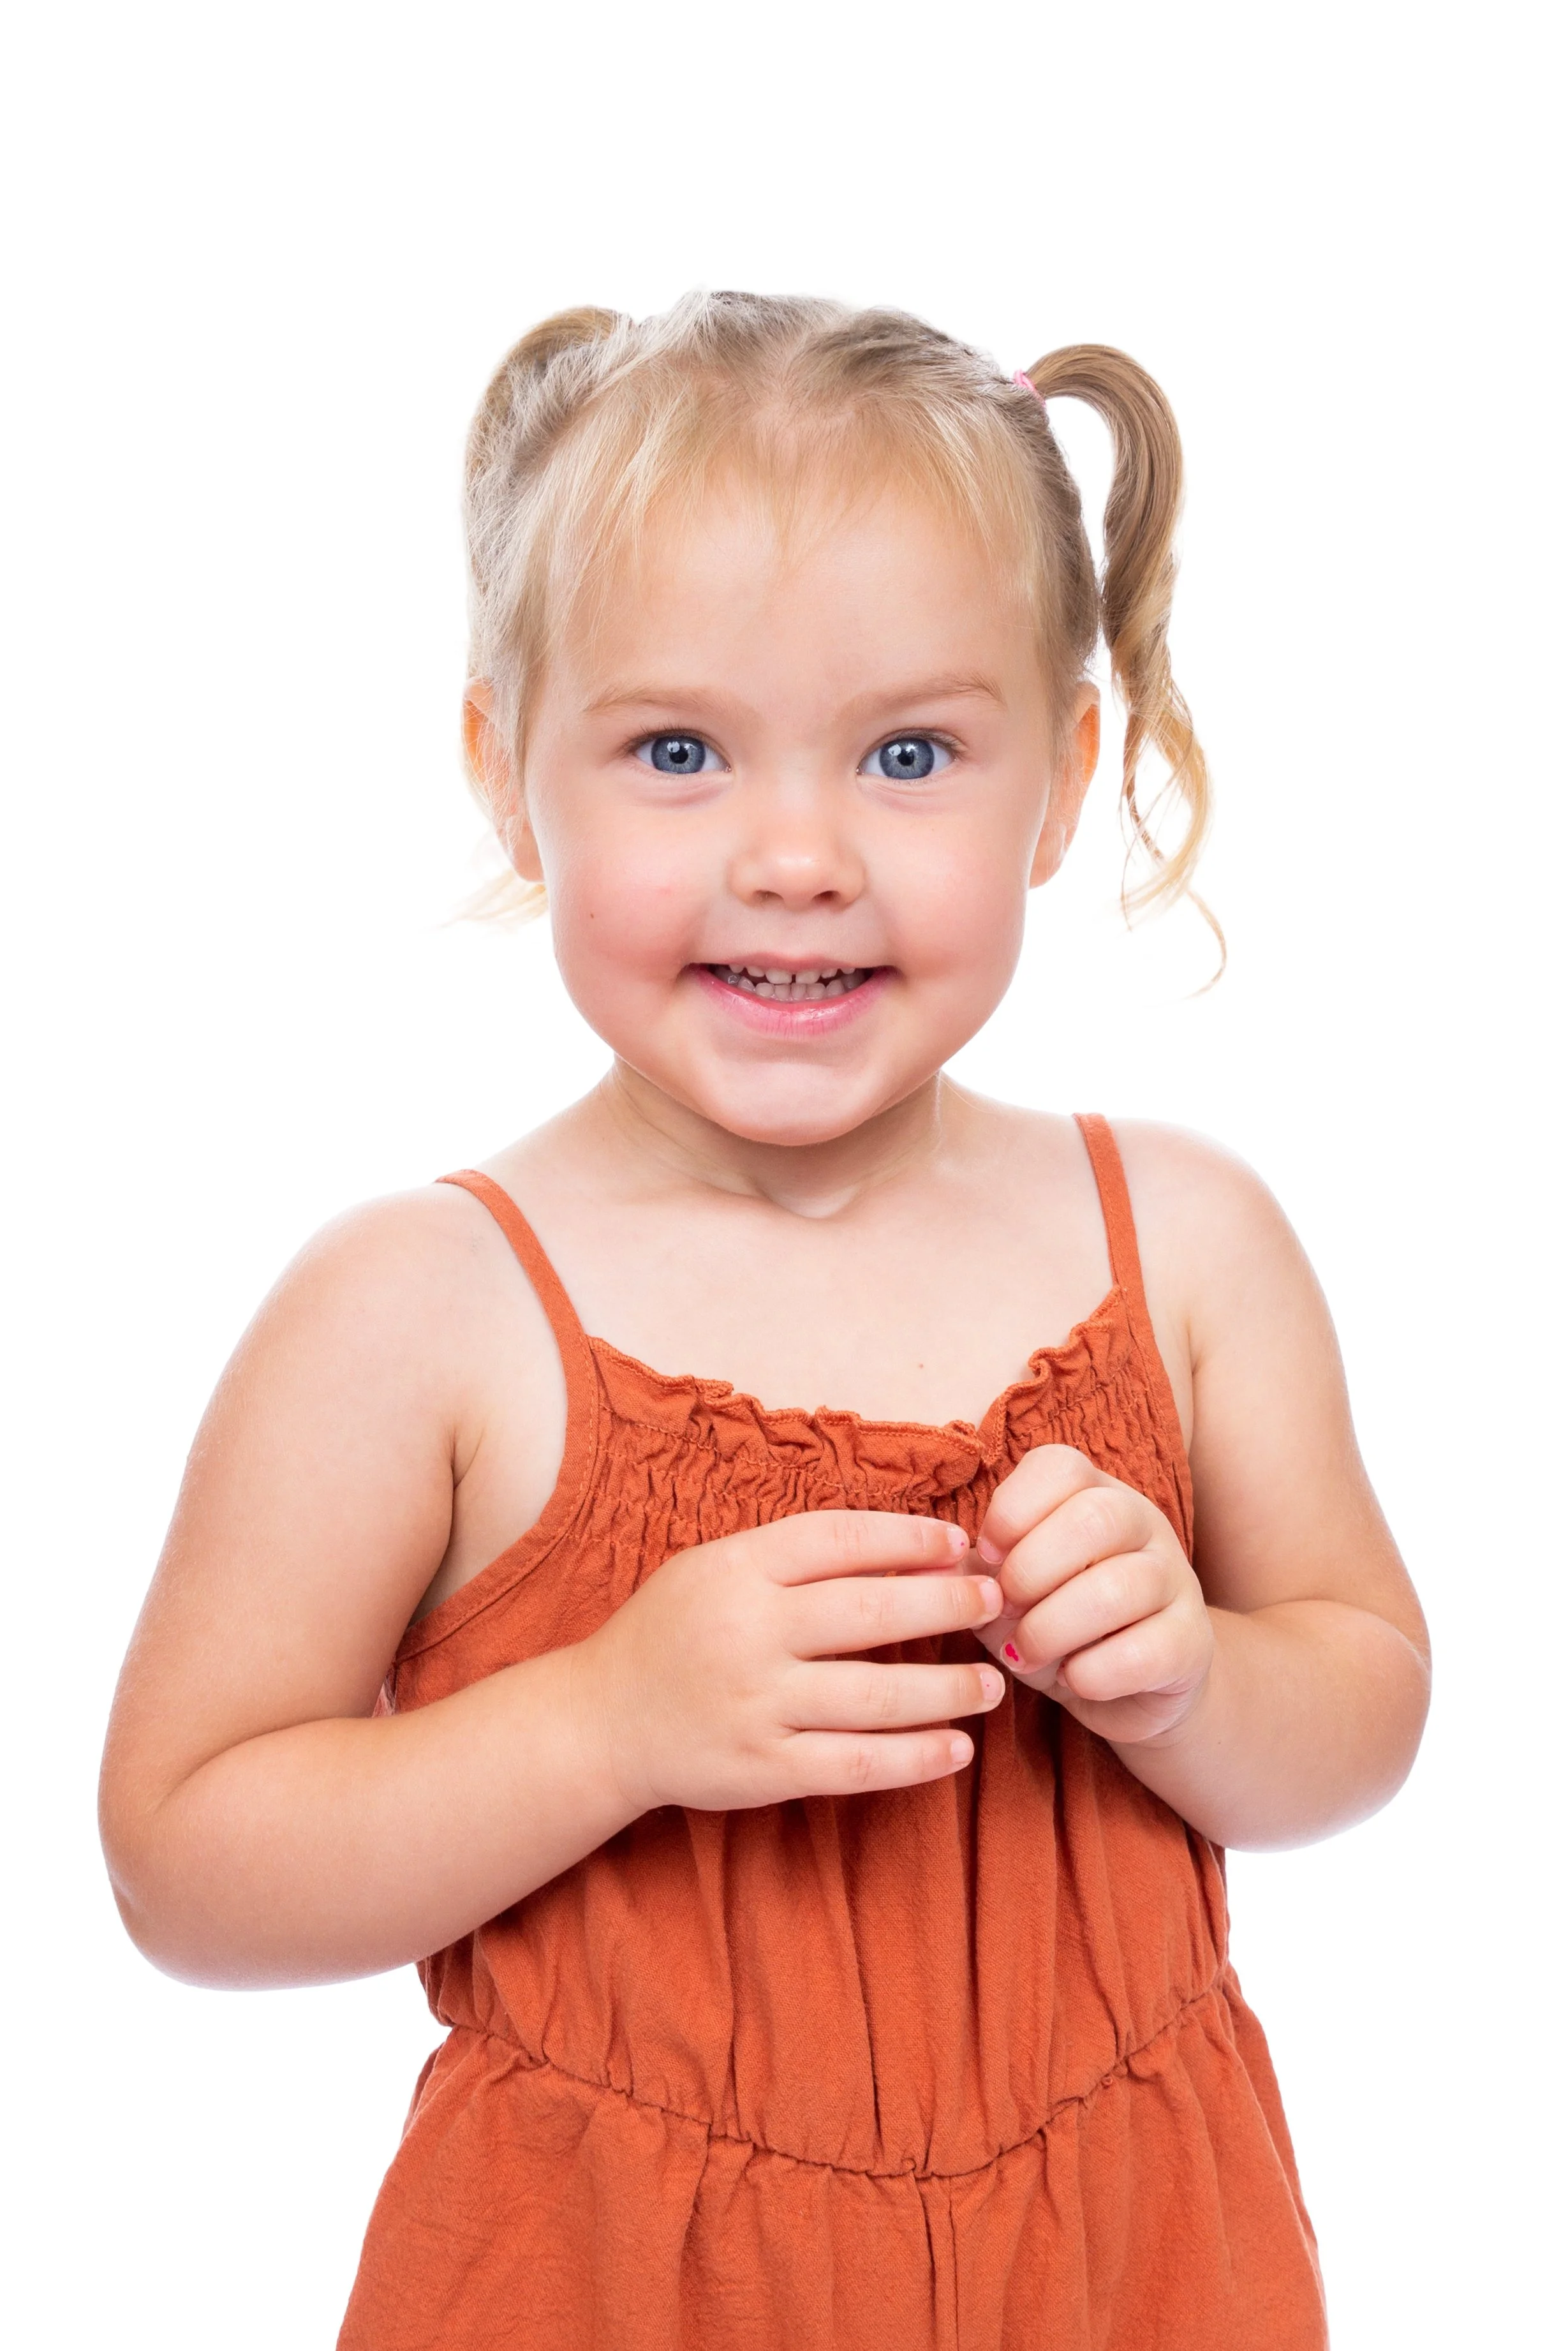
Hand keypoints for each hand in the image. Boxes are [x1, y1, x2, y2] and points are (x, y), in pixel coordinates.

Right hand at [579, 1512, 1006, 1813]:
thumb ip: (795, 1557)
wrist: (602, 1721)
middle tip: (995, 1601)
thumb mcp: (717, 1568)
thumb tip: (906, 1547)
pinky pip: (857, 1765)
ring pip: (876, 1697)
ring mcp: (757, 1707)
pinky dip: (916, 1759)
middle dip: (946, 1603)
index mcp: (737, 1570)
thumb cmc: (675, 1631)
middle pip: (870, 1612)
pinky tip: (958, 1749)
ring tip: (993, 1684)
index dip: (909, 1537)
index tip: (960, 1542)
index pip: (841, 1540)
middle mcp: (748, 1634)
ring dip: (948, 1690)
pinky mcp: (764, 1770)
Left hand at [975, 1446, 1213, 1744]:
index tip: (986, 1555)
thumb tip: (917, 1570)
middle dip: (1030, 1571)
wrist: (1130, 1690)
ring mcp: (1176, 1579)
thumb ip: (970, 1575)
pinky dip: (1092, 1673)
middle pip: (1094, 1518)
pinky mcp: (1192, 1641)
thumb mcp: (1009, 1593)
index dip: (1012, 1510)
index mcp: (1093, 1492)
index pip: (1058, 1466)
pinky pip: (1145, 1651)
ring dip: (1053, 1628)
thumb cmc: (1057, 1626)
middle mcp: (1142, 1522)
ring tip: (1027, 1655)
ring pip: (1121, 1586)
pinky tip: (1074, 1679)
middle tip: (1005, 1610)